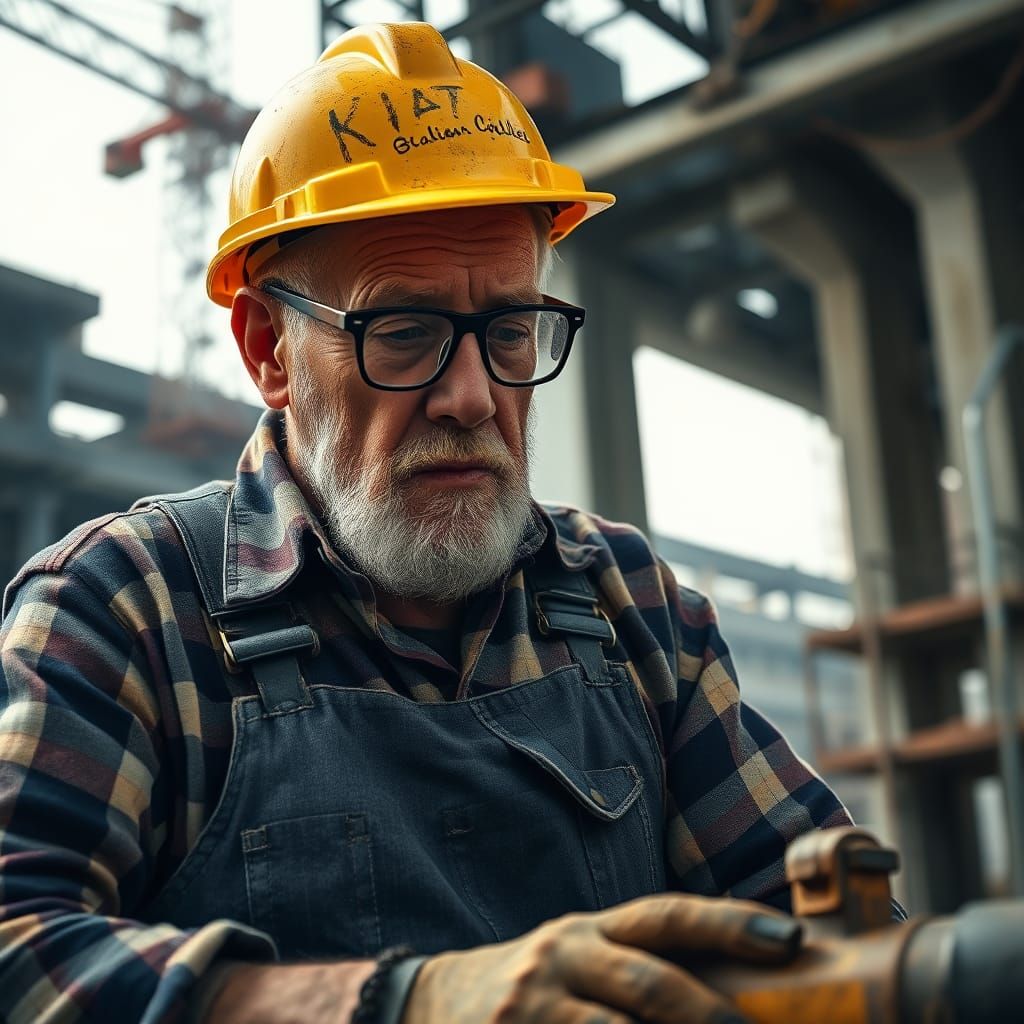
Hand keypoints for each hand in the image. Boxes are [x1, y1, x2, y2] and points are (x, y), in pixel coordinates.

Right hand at [402, 893, 800, 1023]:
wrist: (438, 1004)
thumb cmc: (537, 986)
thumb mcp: (582, 956)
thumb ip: (640, 964)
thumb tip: (736, 988)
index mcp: (590, 930)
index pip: (666, 917)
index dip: (728, 923)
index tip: (789, 940)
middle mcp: (563, 955)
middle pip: (649, 982)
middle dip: (712, 1016)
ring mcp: (533, 1007)